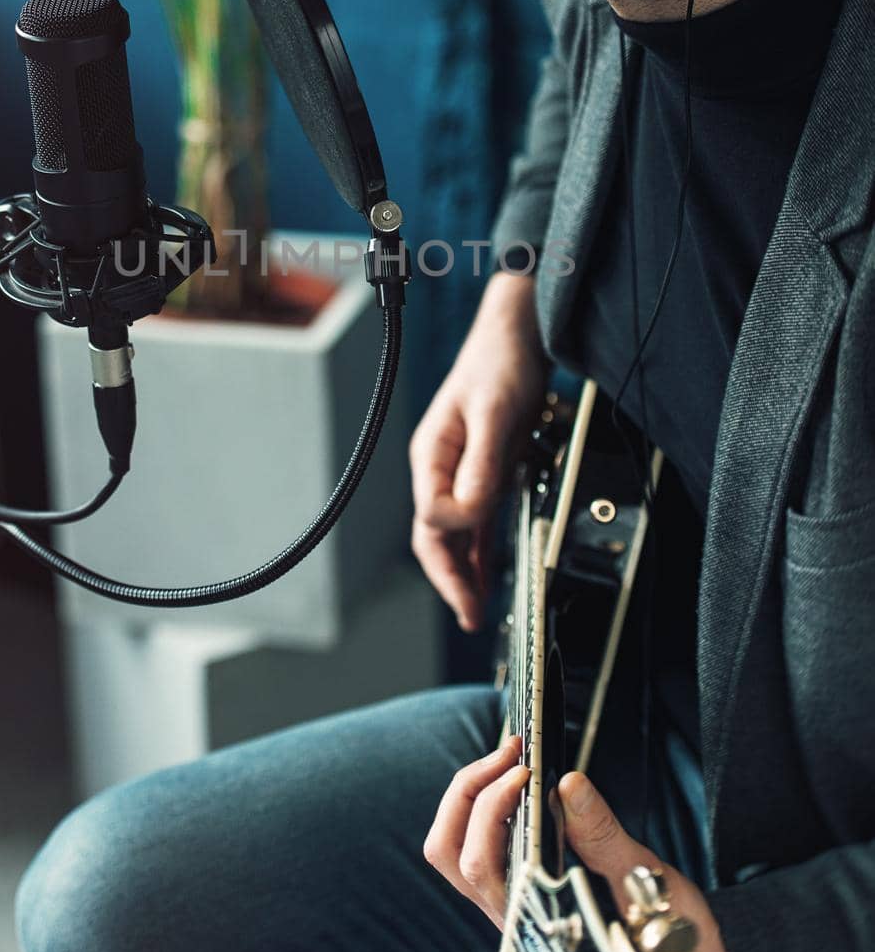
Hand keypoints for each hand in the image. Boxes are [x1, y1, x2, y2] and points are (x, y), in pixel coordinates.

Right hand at [409, 273, 546, 631]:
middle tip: (471, 615)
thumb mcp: (495, 412)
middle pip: (434, 536)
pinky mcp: (483, 473)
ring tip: (476, 611)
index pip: (433, 514)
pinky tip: (486, 576)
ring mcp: (461, 473)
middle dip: (450, 578)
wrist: (518, 335)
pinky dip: (478, 554)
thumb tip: (468, 511)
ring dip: (463, 574)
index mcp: (432, 455)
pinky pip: (474, 524)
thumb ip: (481, 463)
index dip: (459, 528)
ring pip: (454, 536)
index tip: (485, 529)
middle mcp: (440, 468)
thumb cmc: (500, 364)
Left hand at [423, 747, 734, 951]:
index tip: (526, 767)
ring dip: (467, 797)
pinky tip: (511, 784)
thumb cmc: (672, 942)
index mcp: (534, 919)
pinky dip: (478, 808)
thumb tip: (569, 784)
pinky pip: (472, 849)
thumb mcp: (647, 884)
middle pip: (449, 851)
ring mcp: (508, 907)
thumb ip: (603, 837)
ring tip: (507, 759)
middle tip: (513, 749)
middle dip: (471, 788)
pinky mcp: (515, 894)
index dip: (492, 802)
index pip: (479, 859)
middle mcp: (510, 917)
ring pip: (451, 852)